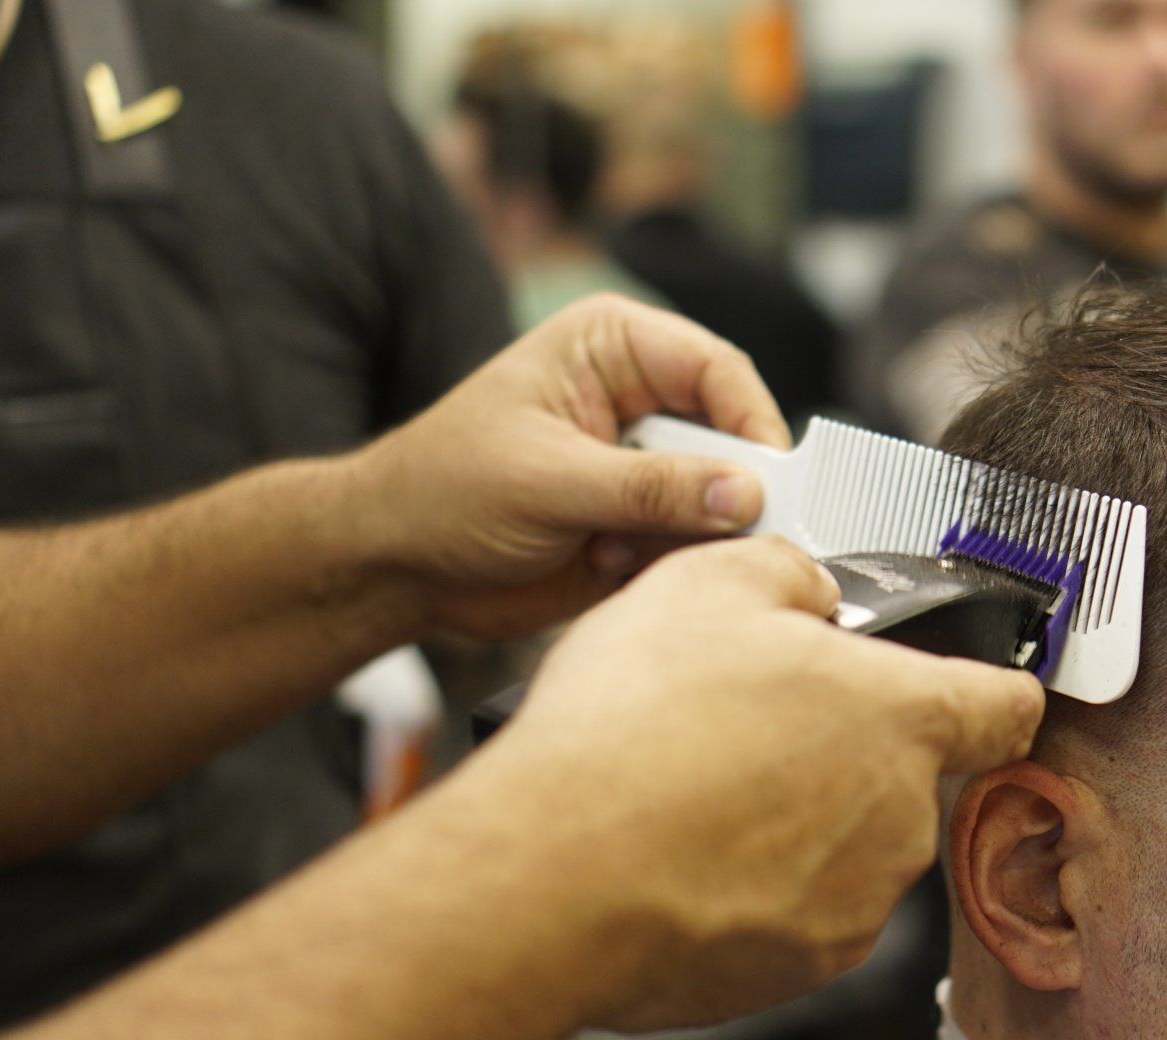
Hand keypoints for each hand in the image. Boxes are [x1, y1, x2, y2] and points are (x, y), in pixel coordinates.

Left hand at [346, 294, 791, 639]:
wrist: (394, 565)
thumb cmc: (443, 492)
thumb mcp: (547, 483)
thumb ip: (651, 490)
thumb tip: (743, 495)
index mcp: (613, 347)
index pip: (719, 371)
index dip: (753, 426)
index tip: (771, 485)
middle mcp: (641, 399)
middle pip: (733, 436)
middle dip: (725, 492)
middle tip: (717, 534)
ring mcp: (645, 464)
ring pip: (722, 498)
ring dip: (688, 535)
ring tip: (620, 550)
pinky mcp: (643, 522)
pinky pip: (695, 544)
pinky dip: (670, 565)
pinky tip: (607, 565)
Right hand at [463, 536, 1045, 1031]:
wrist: (549, 881)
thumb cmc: (630, 734)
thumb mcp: (706, 583)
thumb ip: (788, 571)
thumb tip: (811, 592)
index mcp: (902, 717)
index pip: (1007, 707)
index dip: (988, 689)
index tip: (966, 688)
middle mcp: (900, 819)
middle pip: (901, 774)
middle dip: (839, 749)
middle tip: (745, 725)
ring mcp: (855, 904)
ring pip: (846, 846)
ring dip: (793, 822)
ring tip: (694, 793)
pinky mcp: (799, 969)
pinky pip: (794, 915)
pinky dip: (752, 890)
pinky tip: (679, 860)